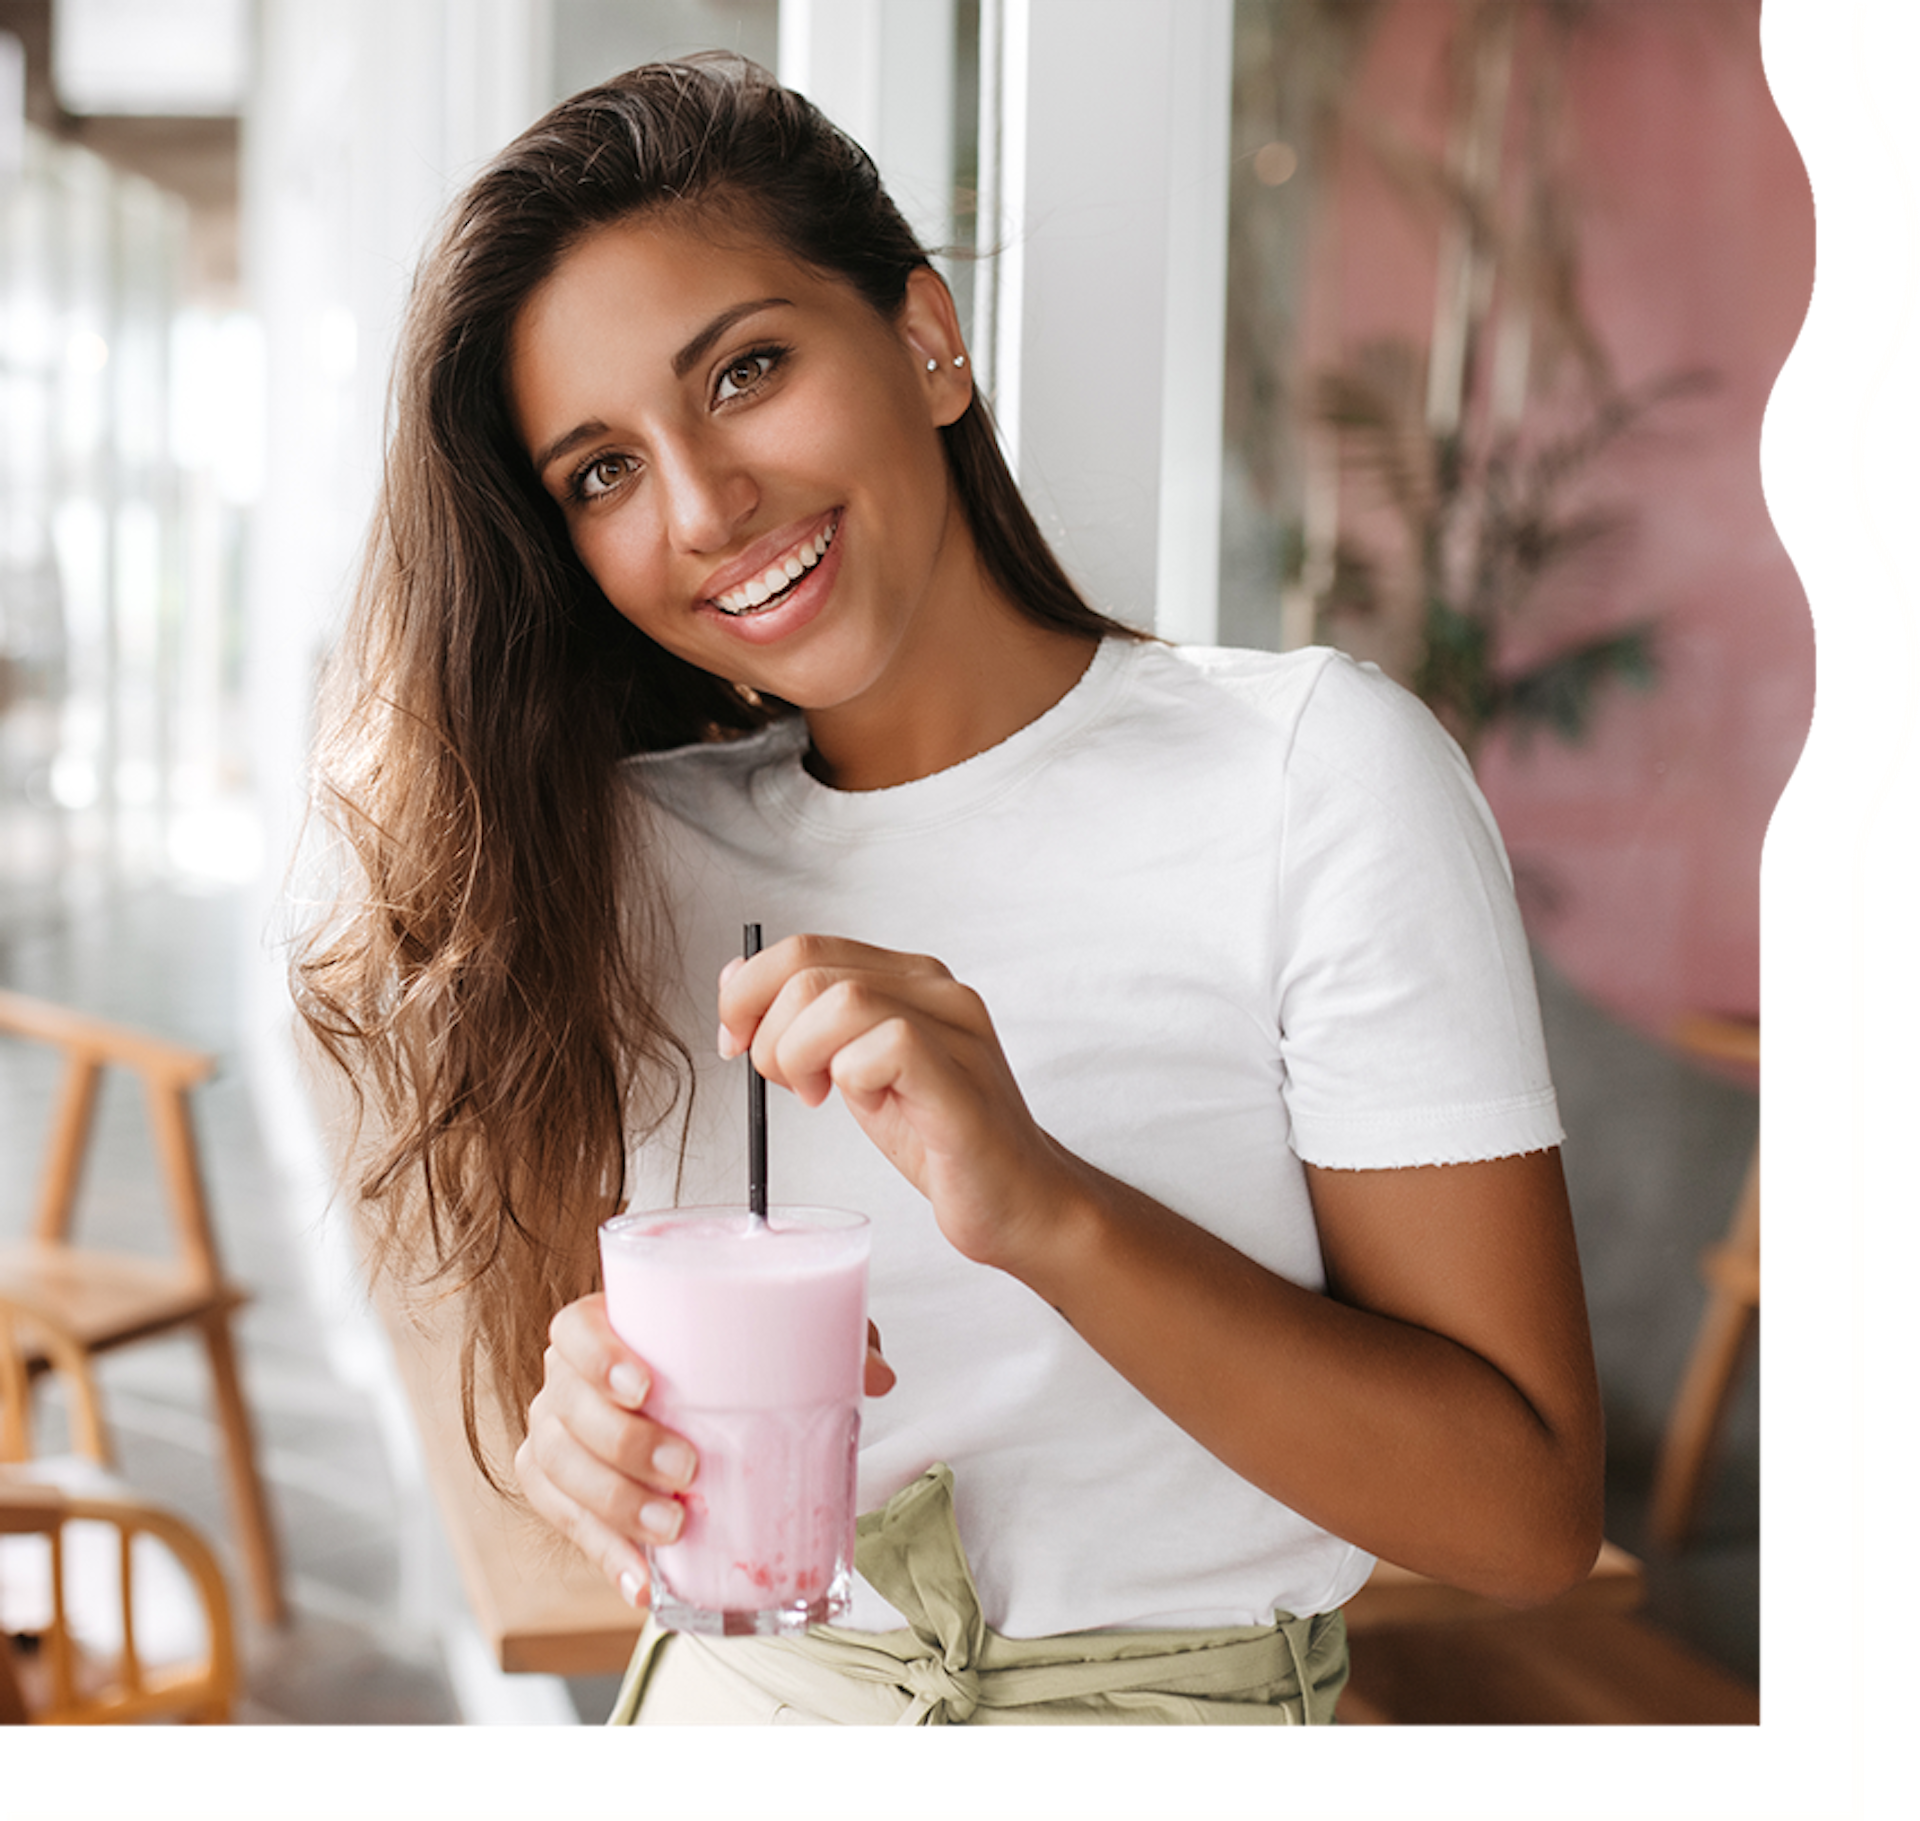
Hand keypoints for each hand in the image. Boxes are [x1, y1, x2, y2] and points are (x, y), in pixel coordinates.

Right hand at [516, 1290, 895, 1601]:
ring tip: (671, 1527)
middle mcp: (569, 1381)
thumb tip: (876, 1375)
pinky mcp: (562, 1494)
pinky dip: (605, 1555)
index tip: (644, 1385)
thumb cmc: (725, 1363)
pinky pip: (567, 1525)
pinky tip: (644, 1580)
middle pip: (566, 1408)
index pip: (574, 1329)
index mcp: (608, 1326)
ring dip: (613, 1505)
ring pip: (558, 1468)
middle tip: (687, 1469)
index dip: (597, 1356)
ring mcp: (559, 1437)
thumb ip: (828, 1342)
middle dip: (622, 1445)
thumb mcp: (777, 1342)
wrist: (694, 1407)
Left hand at [718, 934, 1086, 1275]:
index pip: (805, 948)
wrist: (1018, 1200)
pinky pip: (886, 1045)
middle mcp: (937, 989)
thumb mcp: (856, 1070)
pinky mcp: (960, 1078)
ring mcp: (955, 1029)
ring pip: (840, 1000)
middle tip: (785, 1084)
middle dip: (767, 1033)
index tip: (737, 1044)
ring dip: (801, 1055)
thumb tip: (734, 982)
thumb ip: (809, 1024)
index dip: (749, 993)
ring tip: (816, 1096)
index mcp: (909, 978)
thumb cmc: (938, 1138)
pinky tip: (864, 1105)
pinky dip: (850, 1077)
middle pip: (810, 969)